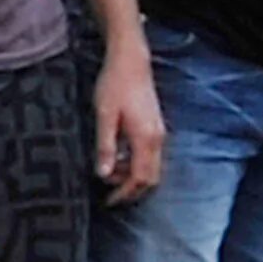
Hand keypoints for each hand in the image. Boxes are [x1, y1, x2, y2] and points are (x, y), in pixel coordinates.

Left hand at [90, 43, 164, 205]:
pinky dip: (137, 163)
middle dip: (132, 189)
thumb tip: (103, 174)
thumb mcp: (104, 116)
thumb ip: (106, 146)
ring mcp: (159, 132)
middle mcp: (157, 139)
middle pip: (151, 176)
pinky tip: (119, 157)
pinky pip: (151, 155)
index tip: (108, 201)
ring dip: (133, 176)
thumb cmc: (115, 85)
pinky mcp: (156, 126)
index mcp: (145, 139)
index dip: (124, 192)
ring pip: (152, 167)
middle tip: (110, 194)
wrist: (131, 61)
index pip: (139, 177)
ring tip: (111, 173)